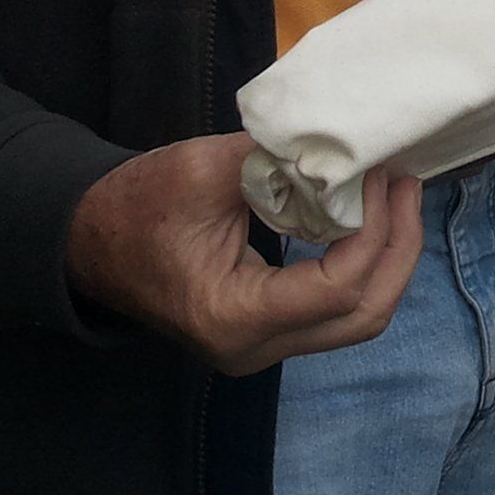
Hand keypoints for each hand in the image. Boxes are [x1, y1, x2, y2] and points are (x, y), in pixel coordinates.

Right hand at [66, 134, 422, 376]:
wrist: (87, 242)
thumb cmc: (136, 206)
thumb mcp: (204, 170)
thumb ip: (280, 162)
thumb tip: (348, 145)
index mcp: (233, 317)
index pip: (337, 287)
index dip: (373, 227)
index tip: (379, 172)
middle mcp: (253, 349)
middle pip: (364, 316)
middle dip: (398, 246)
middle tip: (406, 183)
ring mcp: (261, 348)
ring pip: (357, 319)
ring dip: (387, 255)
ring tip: (396, 192)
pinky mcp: (267, 331)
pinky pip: (334, 308)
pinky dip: (361, 262)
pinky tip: (368, 214)